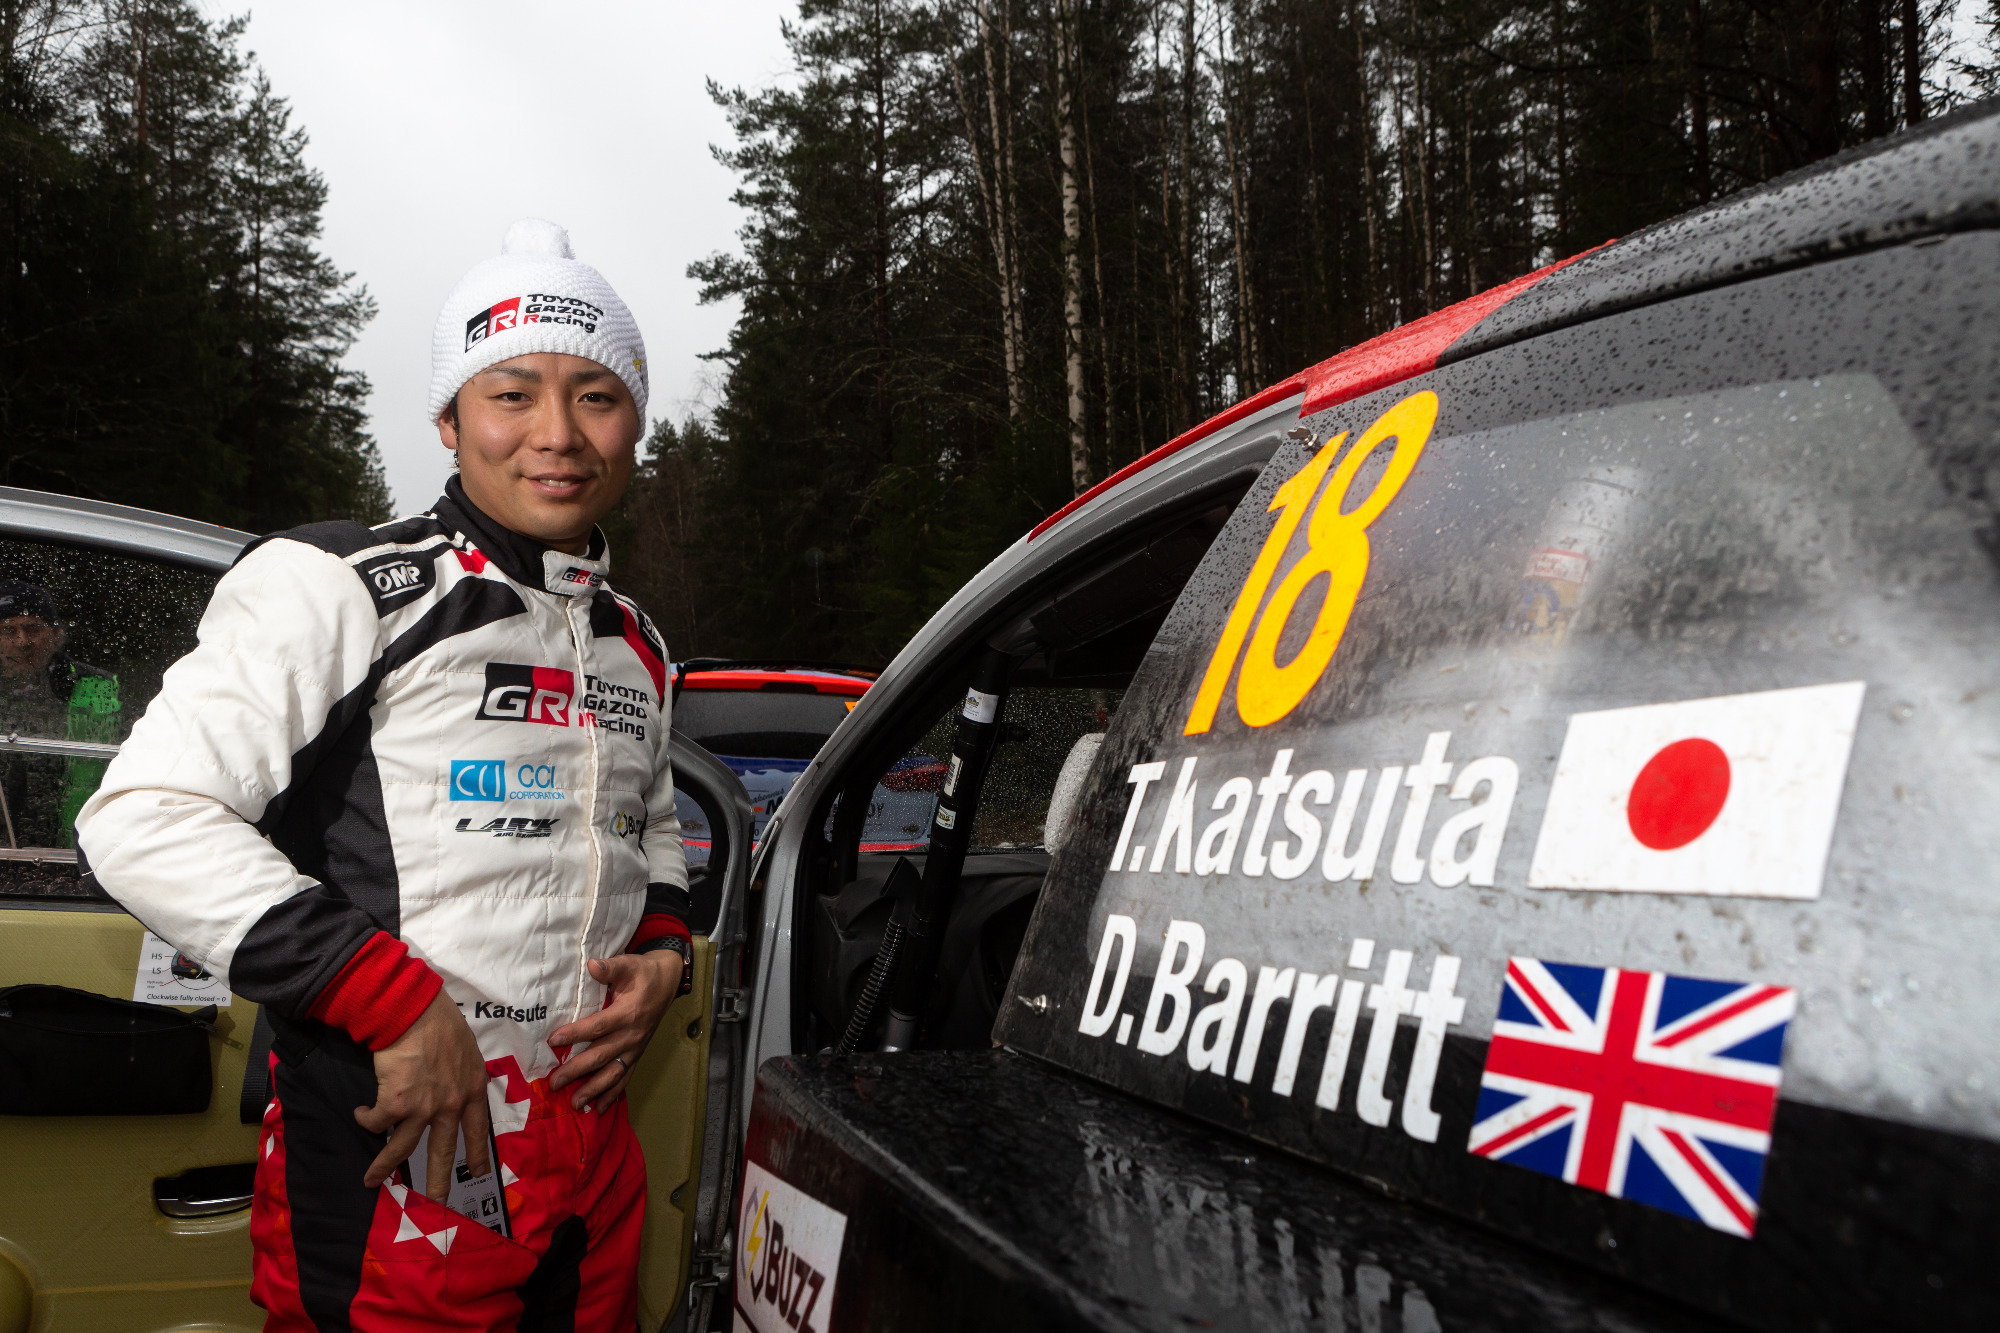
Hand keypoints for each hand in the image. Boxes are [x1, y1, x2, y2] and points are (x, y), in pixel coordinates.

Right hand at [353, 991, 491, 1198]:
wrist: (412, 1010)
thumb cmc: (439, 1021)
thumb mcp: (466, 1049)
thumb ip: (462, 1073)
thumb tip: (455, 1083)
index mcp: (471, 1089)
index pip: (477, 1128)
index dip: (476, 1152)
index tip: (478, 1172)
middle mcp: (450, 1104)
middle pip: (443, 1152)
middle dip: (438, 1183)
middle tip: (437, 1205)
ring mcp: (423, 1108)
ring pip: (401, 1149)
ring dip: (383, 1166)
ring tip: (370, 1181)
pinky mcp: (394, 1104)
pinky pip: (375, 1123)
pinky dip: (365, 1120)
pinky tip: (359, 1114)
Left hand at [547, 951, 684, 1110]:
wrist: (667, 983)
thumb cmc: (643, 973)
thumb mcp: (629, 964)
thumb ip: (610, 967)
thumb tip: (592, 965)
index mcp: (628, 1012)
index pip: (598, 1026)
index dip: (575, 1034)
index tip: (553, 1041)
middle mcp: (632, 1035)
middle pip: (602, 1055)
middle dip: (578, 1070)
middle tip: (555, 1082)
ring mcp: (635, 1048)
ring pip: (613, 1072)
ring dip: (594, 1089)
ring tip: (575, 1103)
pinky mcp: (637, 1054)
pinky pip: (625, 1077)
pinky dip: (613, 1094)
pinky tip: (599, 1108)